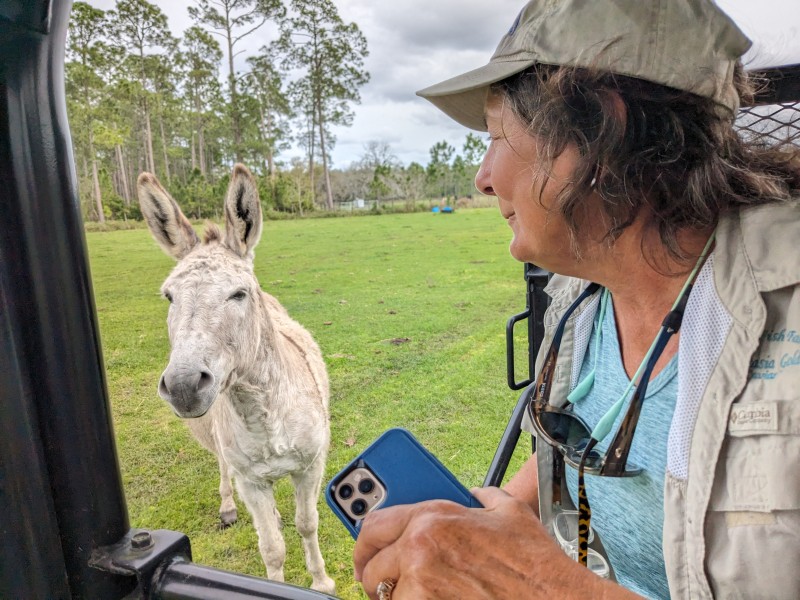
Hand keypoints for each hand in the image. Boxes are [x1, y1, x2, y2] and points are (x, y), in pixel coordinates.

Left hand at [353, 486, 606, 599]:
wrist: (555, 599)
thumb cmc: (534, 562)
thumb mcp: (507, 511)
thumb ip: (480, 496)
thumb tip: (472, 494)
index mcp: (432, 519)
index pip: (373, 525)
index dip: (365, 540)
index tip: (365, 550)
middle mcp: (419, 550)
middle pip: (372, 567)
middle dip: (376, 575)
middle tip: (386, 580)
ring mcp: (423, 587)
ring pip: (386, 597)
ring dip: (397, 597)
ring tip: (421, 593)